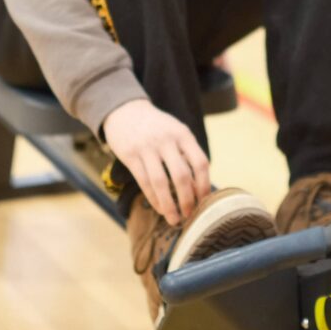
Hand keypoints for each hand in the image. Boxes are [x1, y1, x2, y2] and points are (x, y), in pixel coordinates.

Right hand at [103, 99, 210, 224]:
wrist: (125, 110)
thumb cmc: (156, 126)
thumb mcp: (176, 131)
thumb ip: (187, 154)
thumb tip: (198, 187)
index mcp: (183, 134)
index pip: (200, 163)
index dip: (204, 185)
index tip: (205, 201)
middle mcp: (167, 140)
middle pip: (181, 176)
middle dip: (187, 200)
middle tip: (190, 215)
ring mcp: (147, 148)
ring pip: (161, 182)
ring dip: (169, 205)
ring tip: (174, 219)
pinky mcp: (130, 155)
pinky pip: (144, 181)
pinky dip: (153, 198)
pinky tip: (160, 208)